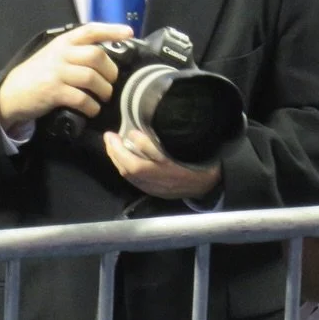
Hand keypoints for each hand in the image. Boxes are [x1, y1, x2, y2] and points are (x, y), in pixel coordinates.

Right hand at [0, 23, 132, 129]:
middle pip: (96, 56)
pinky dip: (92, 106)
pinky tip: (92, 109)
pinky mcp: (53, 91)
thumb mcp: (55, 55)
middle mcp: (61, 54)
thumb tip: (106, 56)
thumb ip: (76, 52)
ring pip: (91, 77)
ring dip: (104, 90)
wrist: (12, 93)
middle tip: (111, 81)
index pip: (90, 30)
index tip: (129, 33)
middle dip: (110, 70)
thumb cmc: (38, 74)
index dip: (112, 30)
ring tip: (103, 97)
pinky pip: (81, 98)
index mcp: (63, 42)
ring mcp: (57, 72)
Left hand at [104, 129, 222, 199]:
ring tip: (111, 145)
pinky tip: (119, 159)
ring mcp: (157, 187)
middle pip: (134, 168)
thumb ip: (169, 140)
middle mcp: (163, 179)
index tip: (130, 131)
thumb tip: (148, 127)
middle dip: (117, 151)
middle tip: (110, 136)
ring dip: (117, 159)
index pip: (154, 157)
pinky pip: (133, 180)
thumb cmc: (199, 161)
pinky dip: (123, 167)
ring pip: (130, 175)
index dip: (139, 144)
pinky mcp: (154, 192)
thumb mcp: (191, 147)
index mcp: (173, 167)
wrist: (208, 184)